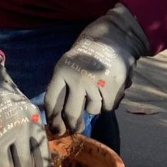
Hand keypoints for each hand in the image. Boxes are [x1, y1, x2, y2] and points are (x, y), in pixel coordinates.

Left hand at [45, 3, 149, 134]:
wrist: (114, 36)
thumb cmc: (87, 55)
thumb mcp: (68, 65)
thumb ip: (63, 88)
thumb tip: (59, 120)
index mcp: (61, 71)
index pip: (52, 102)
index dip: (53, 119)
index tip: (56, 130)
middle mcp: (77, 78)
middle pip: (71, 113)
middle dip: (73, 125)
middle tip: (76, 129)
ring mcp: (95, 83)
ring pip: (92, 110)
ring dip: (94, 106)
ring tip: (98, 91)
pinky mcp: (113, 87)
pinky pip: (108, 107)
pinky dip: (109, 102)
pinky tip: (109, 89)